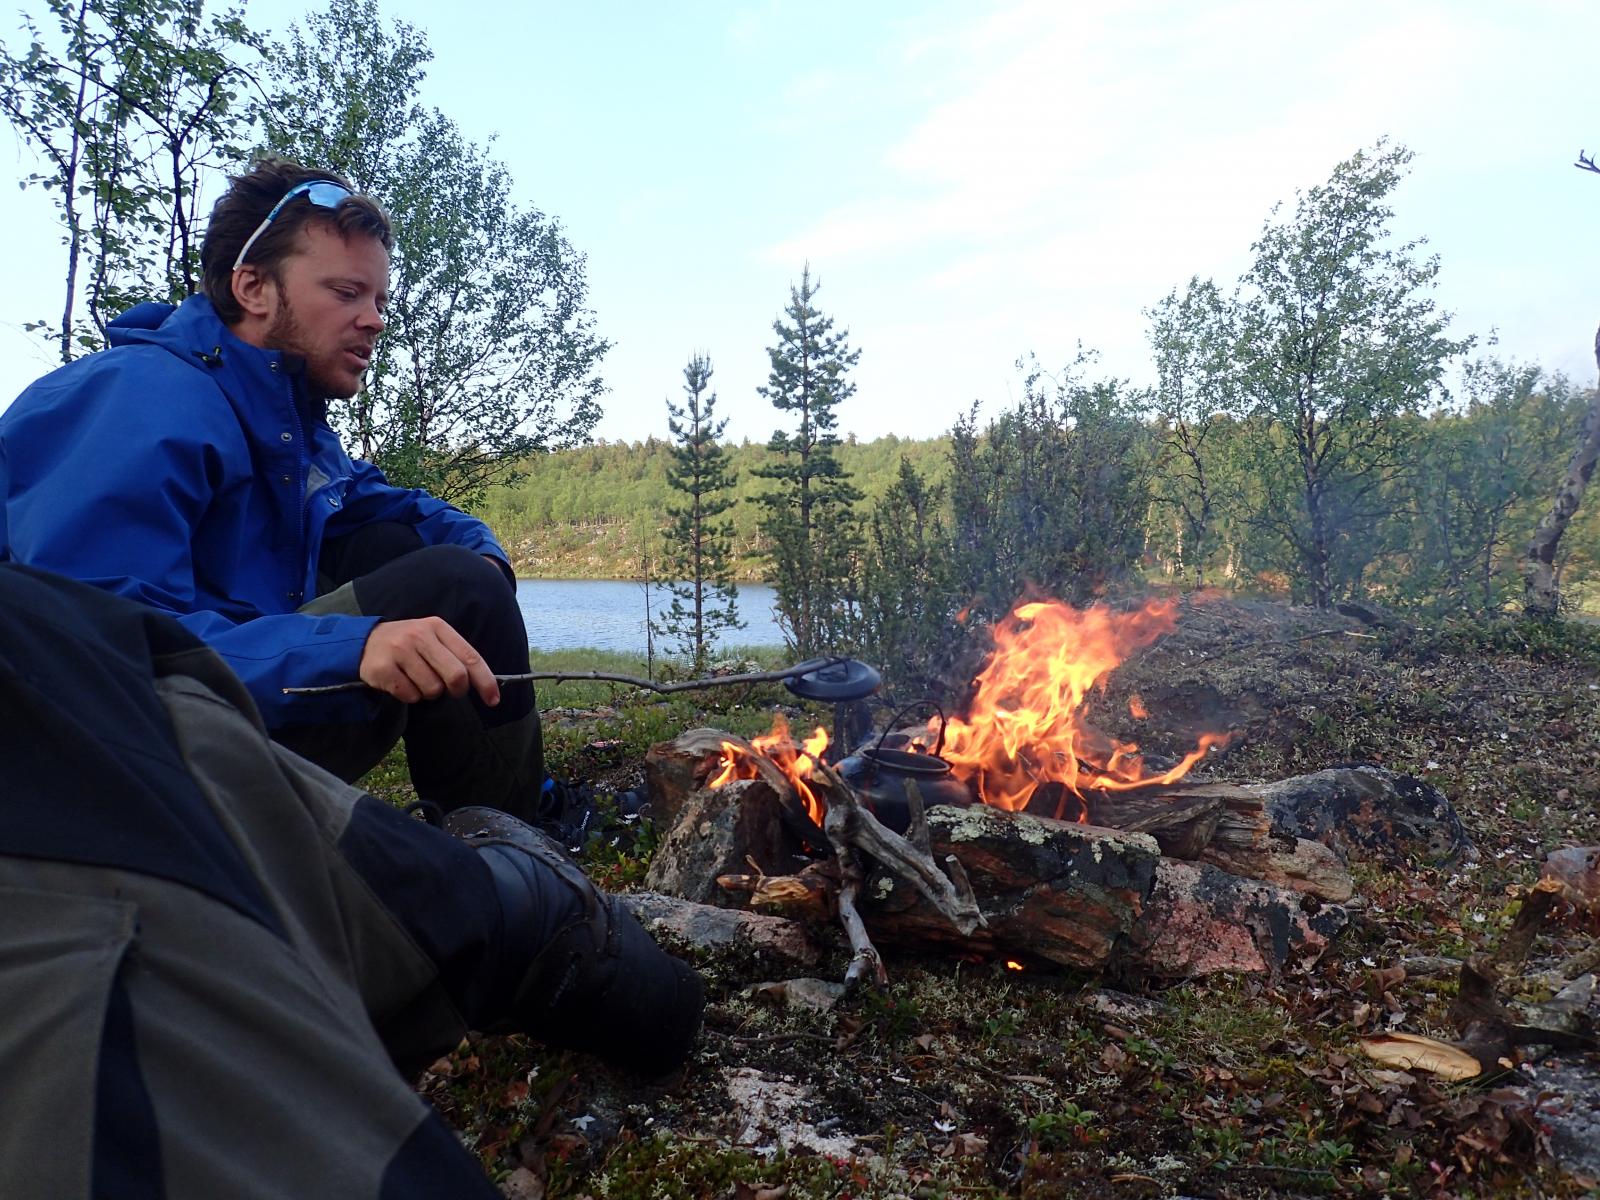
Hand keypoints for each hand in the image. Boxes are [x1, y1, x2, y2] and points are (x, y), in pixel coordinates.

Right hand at [358, 617, 500, 707]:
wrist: (365, 642)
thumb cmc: (409, 645)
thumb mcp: (432, 640)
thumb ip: (455, 656)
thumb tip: (485, 684)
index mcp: (437, 627)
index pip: (470, 657)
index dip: (485, 681)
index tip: (493, 699)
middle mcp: (419, 635)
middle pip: (455, 676)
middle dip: (456, 690)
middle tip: (447, 690)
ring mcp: (399, 651)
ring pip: (432, 689)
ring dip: (428, 693)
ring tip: (416, 679)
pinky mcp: (382, 668)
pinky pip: (410, 695)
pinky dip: (409, 696)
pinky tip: (400, 682)